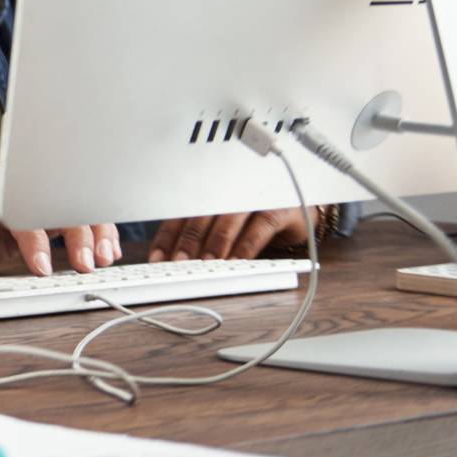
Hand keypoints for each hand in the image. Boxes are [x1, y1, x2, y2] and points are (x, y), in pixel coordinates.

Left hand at [0, 165, 119, 279]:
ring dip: (90, 231)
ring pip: (69, 206)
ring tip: (100, 261)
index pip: (18, 202)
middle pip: (53, 198)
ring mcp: (25, 200)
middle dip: (75, 229)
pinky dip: (90, 235)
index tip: (42, 265)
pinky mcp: (35, 218)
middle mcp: (8, 186)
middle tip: (85, 265)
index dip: (32, 234)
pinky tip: (102, 255)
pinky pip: (69, 220)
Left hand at [148, 208, 309, 260]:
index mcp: (209, 193)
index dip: (167, 237)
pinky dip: (247, 246)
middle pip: (201, 216)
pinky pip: (260, 228)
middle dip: (188, 242)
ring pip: (228, 220)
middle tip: (178, 263)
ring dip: (215, 244)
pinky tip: (237, 261)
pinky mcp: (279, 209)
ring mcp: (254, 198)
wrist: (299, 205)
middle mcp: (228, 191)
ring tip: (205, 264)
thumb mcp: (226, 224)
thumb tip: (175, 261)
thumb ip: (203, 235)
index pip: (180, 214)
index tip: (157, 259)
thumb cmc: (255, 217)